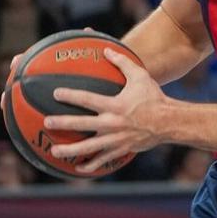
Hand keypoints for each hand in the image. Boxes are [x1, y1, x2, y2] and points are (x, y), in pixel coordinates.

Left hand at [43, 48, 167, 173]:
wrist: (169, 122)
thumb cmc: (153, 97)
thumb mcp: (140, 76)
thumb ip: (122, 62)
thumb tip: (106, 49)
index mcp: (115, 105)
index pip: (88, 99)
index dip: (71, 95)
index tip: (56, 93)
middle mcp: (112, 123)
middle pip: (82, 124)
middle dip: (63, 123)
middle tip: (47, 122)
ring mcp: (115, 138)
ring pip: (88, 147)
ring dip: (69, 150)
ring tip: (54, 151)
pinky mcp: (120, 149)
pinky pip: (102, 159)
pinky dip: (89, 165)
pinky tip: (77, 167)